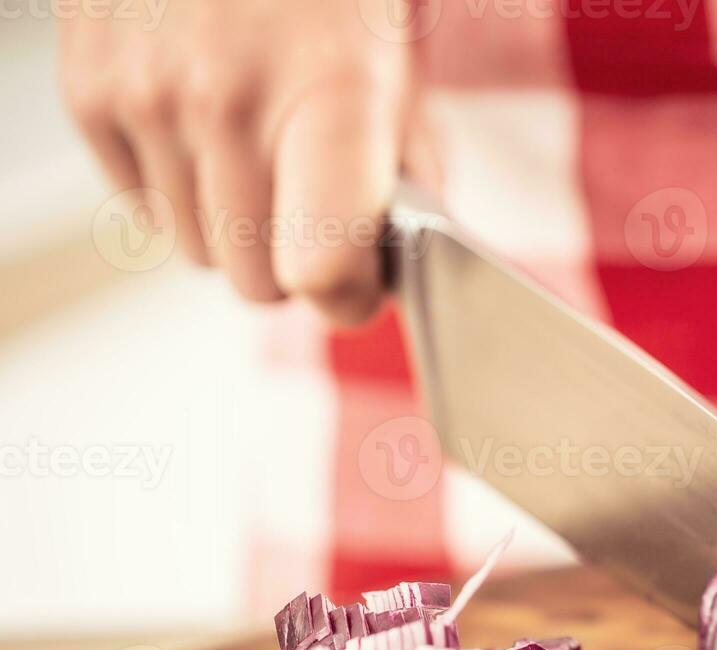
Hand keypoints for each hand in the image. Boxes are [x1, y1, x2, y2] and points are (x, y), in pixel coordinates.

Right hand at [60, 0, 410, 322]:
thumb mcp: (396, 67)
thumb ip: (409, 173)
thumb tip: (391, 270)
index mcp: (328, 95)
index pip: (320, 267)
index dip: (347, 297)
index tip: (360, 285)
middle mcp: (226, 101)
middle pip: (255, 284)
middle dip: (291, 262)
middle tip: (310, 205)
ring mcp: (146, 98)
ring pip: (196, 253)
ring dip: (233, 226)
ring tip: (257, 149)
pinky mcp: (89, 94)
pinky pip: (143, 208)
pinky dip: (179, 189)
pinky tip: (206, 128)